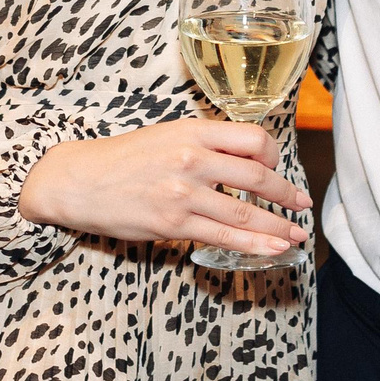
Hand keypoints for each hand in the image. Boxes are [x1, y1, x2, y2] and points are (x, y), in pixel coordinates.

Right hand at [18, 120, 312, 258]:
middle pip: (257, 177)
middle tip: (301, 204)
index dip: (273, 155)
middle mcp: (191, 159)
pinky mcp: (173, 224)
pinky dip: (254, 245)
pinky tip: (272, 249)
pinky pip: (223, 238)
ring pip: (245, 214)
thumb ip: (204, 143)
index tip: (276, 166)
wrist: (78, 180)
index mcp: (192, 131)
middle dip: (286, 195)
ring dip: (277, 227)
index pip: (253, 139)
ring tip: (296, 234)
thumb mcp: (166, 135)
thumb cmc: (122, 158)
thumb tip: (244, 159)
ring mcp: (183, 194)